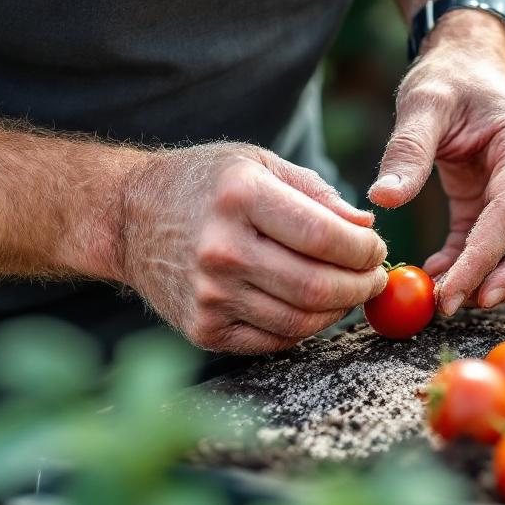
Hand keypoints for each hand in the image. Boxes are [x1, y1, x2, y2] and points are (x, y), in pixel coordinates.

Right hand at [110, 143, 387, 353]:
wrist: (128, 219)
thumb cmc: (203, 184)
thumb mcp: (258, 164)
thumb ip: (317, 195)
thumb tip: (366, 229)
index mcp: (240, 197)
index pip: (325, 236)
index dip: (364, 250)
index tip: (376, 249)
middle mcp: (221, 248)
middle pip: (317, 286)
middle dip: (361, 286)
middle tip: (374, 278)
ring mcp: (209, 294)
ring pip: (300, 320)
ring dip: (338, 311)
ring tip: (349, 292)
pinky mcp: (202, 329)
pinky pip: (274, 340)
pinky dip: (304, 327)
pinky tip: (310, 307)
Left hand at [369, 13, 504, 314]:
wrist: (466, 63)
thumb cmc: (449, 78)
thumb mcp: (423, 102)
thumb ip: (408, 149)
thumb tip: (383, 200)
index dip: (487, 258)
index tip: (452, 292)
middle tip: (465, 305)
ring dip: (500, 278)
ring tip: (446, 297)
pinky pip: (501, 245)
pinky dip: (474, 266)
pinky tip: (436, 275)